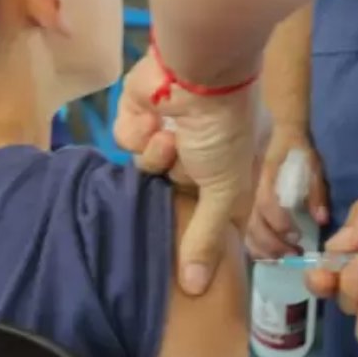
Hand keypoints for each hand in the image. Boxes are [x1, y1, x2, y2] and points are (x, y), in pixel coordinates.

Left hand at [114, 49, 256, 294]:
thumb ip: (207, 238)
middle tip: (179, 175)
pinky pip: (126, 140)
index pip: (212, 206)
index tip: (191, 238)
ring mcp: (167, 129)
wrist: (197, 68)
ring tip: (170, 136)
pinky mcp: (137, 113)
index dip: (200, 223)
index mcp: (231, 162)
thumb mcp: (226, 191)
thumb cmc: (224, 130)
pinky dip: (138, 133)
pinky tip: (152, 118)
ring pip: (146, 168)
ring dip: (157, 155)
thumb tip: (195, 289)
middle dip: (174, 183)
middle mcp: (199, 148)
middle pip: (171, 191)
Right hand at [246, 126, 327, 258]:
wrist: (273, 128)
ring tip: (280, 258)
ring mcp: (239, 196)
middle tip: (293, 253)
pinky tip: (264, 254)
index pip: (267, 204)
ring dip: (261, 249)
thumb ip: (316, 191)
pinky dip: (251, 245)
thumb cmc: (294, 148)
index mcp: (264, 175)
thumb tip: (321, 220)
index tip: (297, 237)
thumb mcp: (311, 163)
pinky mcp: (237, 203)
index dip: (281, 224)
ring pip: (243, 230)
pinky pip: (239, 229)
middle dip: (273, 244)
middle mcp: (247, 188)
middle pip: (253, 224)